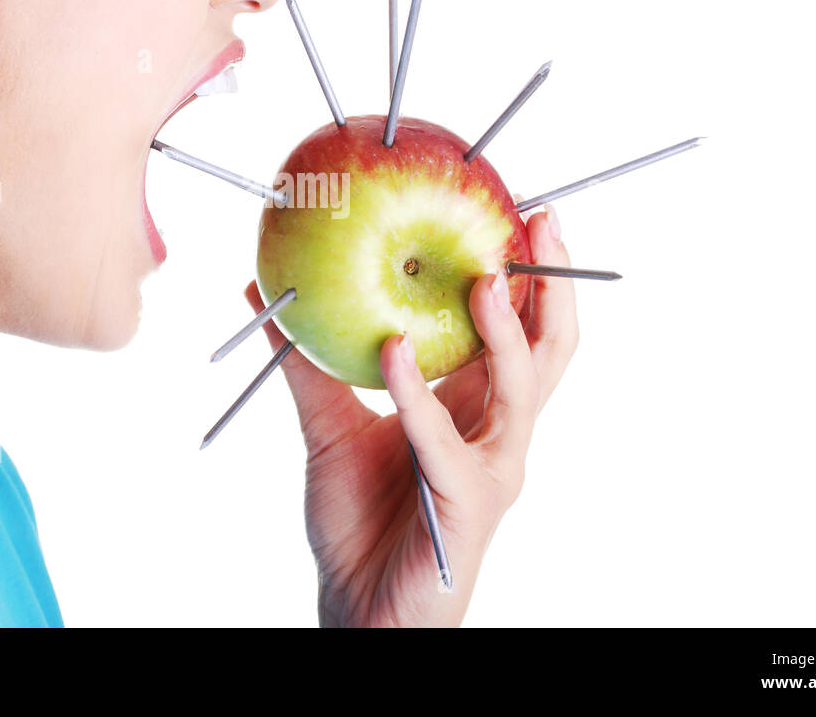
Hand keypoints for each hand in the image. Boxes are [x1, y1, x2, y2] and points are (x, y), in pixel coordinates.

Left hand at [242, 201, 578, 626]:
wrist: (357, 607)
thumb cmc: (357, 520)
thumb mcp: (326, 423)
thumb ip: (305, 361)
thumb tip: (263, 292)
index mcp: (472, 405)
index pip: (514, 328)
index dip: (524, 271)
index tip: (515, 207)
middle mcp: (495, 430)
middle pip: (546, 348)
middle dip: (552, 283)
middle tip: (540, 222)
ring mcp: (491, 468)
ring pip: (520, 389)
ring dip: (507, 330)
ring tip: (486, 278)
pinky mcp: (468, 504)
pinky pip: (446, 443)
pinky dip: (418, 397)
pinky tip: (392, 354)